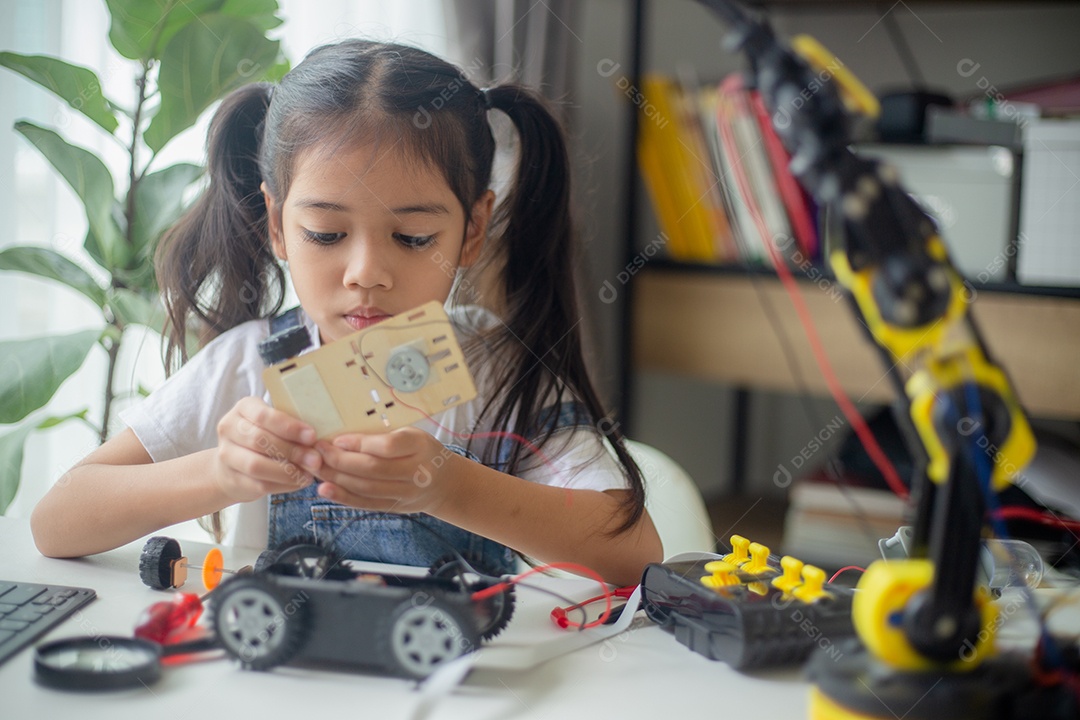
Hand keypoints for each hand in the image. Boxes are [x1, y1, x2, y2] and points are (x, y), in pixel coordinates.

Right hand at [213, 397, 320, 502]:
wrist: (232, 465)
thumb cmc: (263, 438)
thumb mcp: (273, 424)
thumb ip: (290, 427)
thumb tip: (318, 439)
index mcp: (243, 408)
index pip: (263, 415)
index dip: (289, 427)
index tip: (312, 436)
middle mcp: (229, 428)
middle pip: (260, 440)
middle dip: (292, 451)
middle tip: (316, 459)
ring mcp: (225, 455)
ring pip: (256, 465)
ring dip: (287, 471)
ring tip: (309, 473)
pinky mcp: (231, 479)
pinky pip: (259, 484)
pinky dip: (283, 485)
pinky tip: (299, 481)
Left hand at [313, 427, 458, 513]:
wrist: (446, 484)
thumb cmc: (423, 452)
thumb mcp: (413, 435)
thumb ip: (384, 436)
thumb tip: (342, 438)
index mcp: (420, 446)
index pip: (387, 446)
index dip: (359, 444)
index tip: (336, 439)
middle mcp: (415, 472)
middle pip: (372, 468)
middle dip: (339, 460)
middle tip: (317, 452)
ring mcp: (406, 493)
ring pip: (365, 487)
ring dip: (336, 478)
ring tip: (316, 468)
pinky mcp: (396, 508)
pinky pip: (366, 503)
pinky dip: (343, 497)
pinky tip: (325, 489)